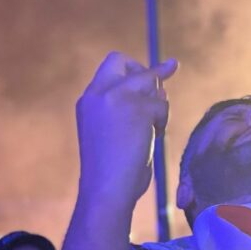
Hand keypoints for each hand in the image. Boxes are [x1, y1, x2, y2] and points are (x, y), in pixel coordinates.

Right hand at [76, 51, 178, 206]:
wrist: (107, 188)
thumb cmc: (111, 170)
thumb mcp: (109, 131)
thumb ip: (124, 107)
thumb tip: (159, 90)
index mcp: (88, 100)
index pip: (111, 66)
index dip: (131, 69)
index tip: (148, 76)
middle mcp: (99, 92)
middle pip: (126, 61)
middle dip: (146, 71)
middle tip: (162, 86)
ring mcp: (117, 97)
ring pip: (149, 81)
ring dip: (158, 104)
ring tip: (154, 129)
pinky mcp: (137, 107)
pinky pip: (161, 105)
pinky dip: (162, 121)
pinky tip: (154, 137)